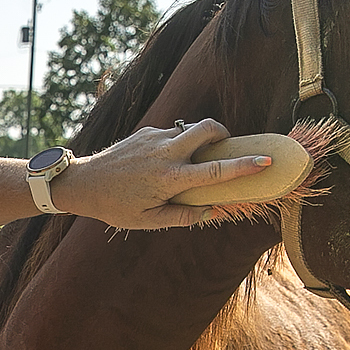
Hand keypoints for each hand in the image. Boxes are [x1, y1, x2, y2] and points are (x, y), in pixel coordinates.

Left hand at [51, 119, 271, 229]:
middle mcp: (166, 153)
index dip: (243, 165)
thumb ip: (182, 216)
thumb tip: (211, 212)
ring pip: (191, 128)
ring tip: (190, 159)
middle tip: (226, 145)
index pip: (216, 170)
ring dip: (199, 139)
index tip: (265, 161)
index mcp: (170, 178)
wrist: (83, 182)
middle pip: (208, 128)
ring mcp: (155, 138)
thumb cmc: (116, 206)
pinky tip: (163, 161)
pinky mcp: (146, 131)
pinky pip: (172, 132)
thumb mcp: (149, 221)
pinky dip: (178, 142)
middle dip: (224, 132)